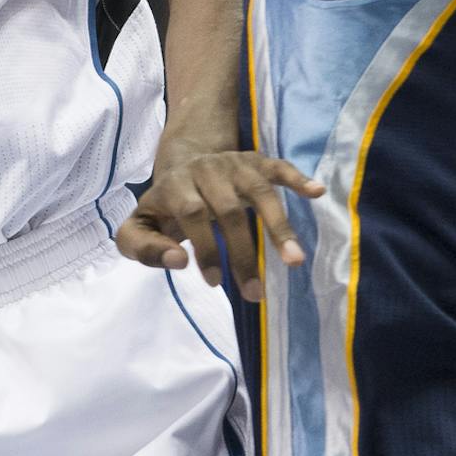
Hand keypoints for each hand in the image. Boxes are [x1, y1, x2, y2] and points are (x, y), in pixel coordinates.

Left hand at [117, 141, 325, 300]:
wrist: (182, 166)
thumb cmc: (165, 209)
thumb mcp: (139, 227)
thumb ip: (143, 247)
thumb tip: (178, 261)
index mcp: (174, 184)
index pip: (191, 212)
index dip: (204, 246)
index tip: (214, 282)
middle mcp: (205, 169)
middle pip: (229, 210)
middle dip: (242, 254)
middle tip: (254, 293)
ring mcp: (233, 164)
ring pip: (260, 192)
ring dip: (279, 227)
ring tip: (295, 262)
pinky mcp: (255, 162)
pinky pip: (279, 167)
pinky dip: (297, 178)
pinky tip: (316, 192)